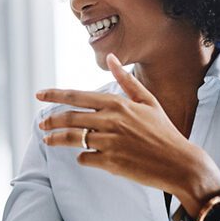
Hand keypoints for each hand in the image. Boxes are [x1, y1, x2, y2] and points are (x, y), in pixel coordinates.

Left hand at [36, 54, 219, 215]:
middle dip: (51, 120)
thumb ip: (126, 80)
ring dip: (56, 139)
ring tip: (48, 140)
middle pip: (69, 118)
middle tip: (41, 124)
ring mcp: (110, 142)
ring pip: (73, 138)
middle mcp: (111, 121)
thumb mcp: (148, 101)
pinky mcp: (111, 162)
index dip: (54, 95)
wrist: (180, 163)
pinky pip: (85, 158)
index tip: (39, 94)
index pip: (77, 96)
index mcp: (118, 104)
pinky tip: (83, 157)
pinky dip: (82, 157)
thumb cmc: (163, 131)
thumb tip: (111, 57)